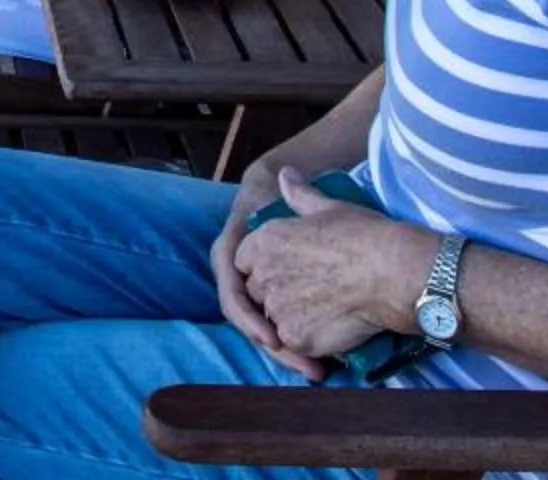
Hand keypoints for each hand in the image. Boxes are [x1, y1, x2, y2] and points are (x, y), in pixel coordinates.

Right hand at [208, 160, 298, 371]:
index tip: (274, 337)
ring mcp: (251, 296)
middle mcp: (234, 280)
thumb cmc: (277, 199)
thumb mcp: (284, 198)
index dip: (252, 321)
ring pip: (263, 334)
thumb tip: (287, 175)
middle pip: (249, 324)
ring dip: (288, 355)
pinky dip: (295, 349)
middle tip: (306, 366)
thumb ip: (290, 192)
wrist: (275, 200)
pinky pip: (277, 333)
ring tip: (316, 372)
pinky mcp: (269, 307)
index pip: (233, 297)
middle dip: (276, 348)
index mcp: (228, 256)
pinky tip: (318, 364)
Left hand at [234, 167, 431, 369]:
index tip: (290, 268)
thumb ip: (299, 194)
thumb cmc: (364, 235)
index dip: (265, 266)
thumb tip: (285, 174)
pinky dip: (307, 340)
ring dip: (291, 317)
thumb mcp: (329, 207)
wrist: (395, 273)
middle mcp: (263, 274)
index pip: (244, 260)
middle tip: (314, 290)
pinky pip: (292, 343)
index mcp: (265, 241)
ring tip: (326, 309)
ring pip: (272, 320)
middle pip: (257, 291)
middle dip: (276, 292)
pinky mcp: (296, 337)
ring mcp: (278, 308)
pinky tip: (331, 328)